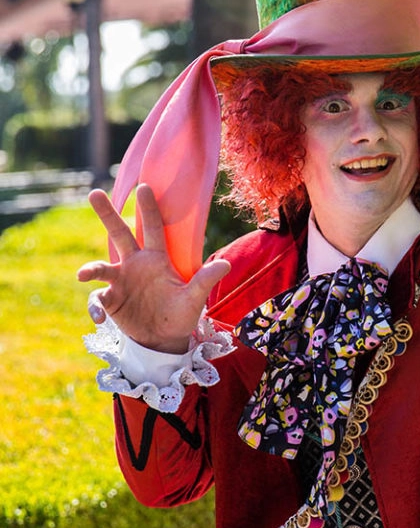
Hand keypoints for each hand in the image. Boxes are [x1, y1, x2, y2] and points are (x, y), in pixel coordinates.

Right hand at [77, 184, 230, 352]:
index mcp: (156, 258)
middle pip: (119, 234)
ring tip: (84, 274)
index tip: (144, 187)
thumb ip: (205, 281)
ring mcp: (120, 281)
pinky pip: (97, 298)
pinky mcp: (110, 299)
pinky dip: (95, 307)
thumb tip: (226, 264)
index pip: (152, 228)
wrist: (163, 339)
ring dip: (91, 268)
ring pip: (100, 267)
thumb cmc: (181, 315)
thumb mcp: (194, 299)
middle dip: (107, 214)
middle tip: (95, 193)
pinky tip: (98, 318)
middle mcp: (135, 264)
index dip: (149, 208)